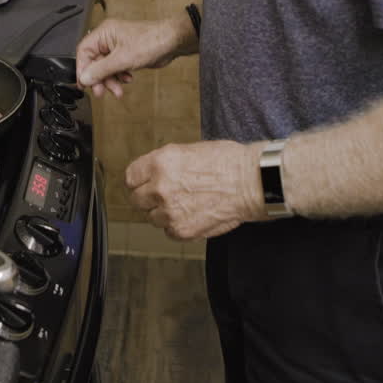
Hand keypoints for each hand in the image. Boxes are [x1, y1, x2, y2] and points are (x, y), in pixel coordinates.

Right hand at [76, 17, 194, 97]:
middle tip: (101, 91)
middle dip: (99, 78)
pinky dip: (119, 76)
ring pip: (105, 67)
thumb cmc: (151, 41)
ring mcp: (117, 46)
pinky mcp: (126, 54)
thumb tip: (85, 77)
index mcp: (104, 33)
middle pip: (94, 62)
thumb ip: (101, 70)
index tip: (84, 83)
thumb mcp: (122, 59)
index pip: (84, 52)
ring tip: (117, 90)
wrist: (172, 42)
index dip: (82, 69)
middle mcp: (109, 38)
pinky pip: (116, 68)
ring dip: (110, 80)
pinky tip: (127, 79)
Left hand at [126, 140, 268, 239]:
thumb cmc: (227, 162)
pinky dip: (178, 226)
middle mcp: (160, 187)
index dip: (140, 181)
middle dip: (149, 198)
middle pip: (136, 200)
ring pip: (152, 218)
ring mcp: (169, 211)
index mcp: (160, 163)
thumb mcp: (188, 150)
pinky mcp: (181, 230)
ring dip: (164, 213)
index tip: (145, 184)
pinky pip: (168, 232)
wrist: (251, 182)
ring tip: (186, 204)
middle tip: (166, 196)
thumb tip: (150, 175)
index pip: (131, 177)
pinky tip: (194, 214)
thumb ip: (164, 165)